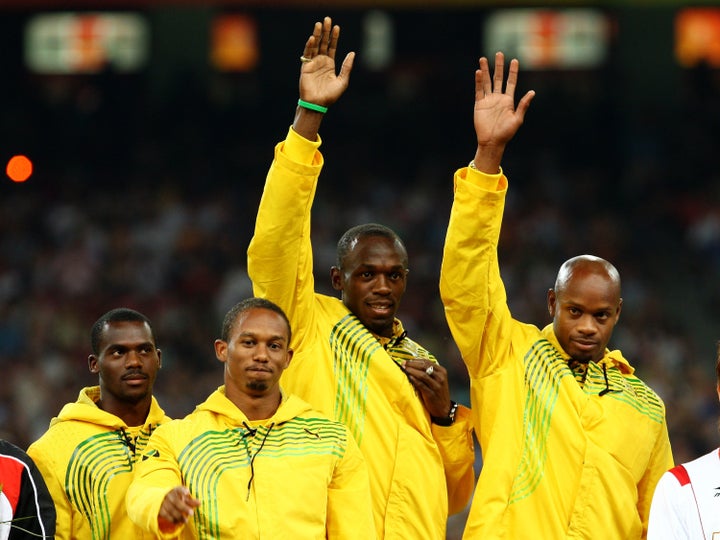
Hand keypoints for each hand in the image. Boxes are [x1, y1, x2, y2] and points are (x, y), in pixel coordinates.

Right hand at [157, 486, 200, 531]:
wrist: (160, 500)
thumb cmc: (175, 498)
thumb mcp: (182, 498)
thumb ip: (190, 501)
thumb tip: (200, 503)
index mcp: (175, 490)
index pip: (179, 489)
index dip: (183, 490)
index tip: (187, 492)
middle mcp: (169, 495)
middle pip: (176, 502)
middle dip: (184, 508)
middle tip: (192, 513)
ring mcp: (163, 502)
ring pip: (171, 510)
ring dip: (179, 516)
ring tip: (186, 521)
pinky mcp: (160, 509)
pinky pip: (166, 515)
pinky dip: (172, 519)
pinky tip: (178, 522)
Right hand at [299, 16, 354, 107]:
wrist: (318, 104)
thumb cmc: (330, 96)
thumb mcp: (343, 81)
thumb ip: (347, 67)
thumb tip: (352, 53)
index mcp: (330, 64)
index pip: (332, 47)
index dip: (334, 37)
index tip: (337, 27)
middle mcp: (321, 61)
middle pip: (323, 43)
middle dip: (325, 32)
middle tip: (327, 19)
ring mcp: (313, 63)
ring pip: (315, 46)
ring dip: (317, 35)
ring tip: (319, 24)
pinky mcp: (305, 67)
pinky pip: (307, 54)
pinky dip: (309, 46)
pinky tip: (312, 38)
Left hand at [403, 359, 451, 418]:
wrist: (443, 408)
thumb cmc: (438, 392)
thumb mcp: (437, 380)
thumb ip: (429, 372)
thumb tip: (413, 365)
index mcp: (442, 371)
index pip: (427, 362)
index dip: (416, 360)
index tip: (407, 360)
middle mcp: (440, 377)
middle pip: (424, 367)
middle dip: (412, 364)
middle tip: (404, 364)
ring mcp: (436, 386)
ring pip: (422, 375)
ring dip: (412, 371)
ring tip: (404, 369)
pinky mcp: (431, 394)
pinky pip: (421, 385)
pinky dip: (414, 380)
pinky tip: (409, 377)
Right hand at [472, 51, 534, 172]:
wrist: (492, 142)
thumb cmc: (506, 133)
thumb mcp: (517, 119)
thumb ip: (523, 105)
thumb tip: (532, 92)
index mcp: (508, 100)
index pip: (511, 82)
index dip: (513, 71)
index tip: (514, 60)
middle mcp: (498, 98)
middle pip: (498, 78)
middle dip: (499, 66)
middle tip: (499, 54)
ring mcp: (488, 100)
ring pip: (487, 82)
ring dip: (485, 71)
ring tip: (483, 59)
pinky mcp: (479, 104)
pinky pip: (479, 91)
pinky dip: (478, 82)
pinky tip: (478, 72)